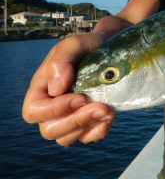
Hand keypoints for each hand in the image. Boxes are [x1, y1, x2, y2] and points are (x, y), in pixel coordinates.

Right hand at [22, 32, 114, 146]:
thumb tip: (56, 90)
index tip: (80, 97)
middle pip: (49, 130)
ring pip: (66, 138)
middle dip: (75, 121)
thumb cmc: (88, 45)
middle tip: (100, 106)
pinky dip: (99, 131)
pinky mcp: (87, 122)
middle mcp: (52, 106)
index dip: (54, 110)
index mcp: (42, 88)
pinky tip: (110, 115)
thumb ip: (61, 61)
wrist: (112, 49)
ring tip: (108, 109)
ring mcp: (69, 116)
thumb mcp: (74, 44)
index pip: (33, 111)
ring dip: (88, 126)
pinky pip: (87, 138)